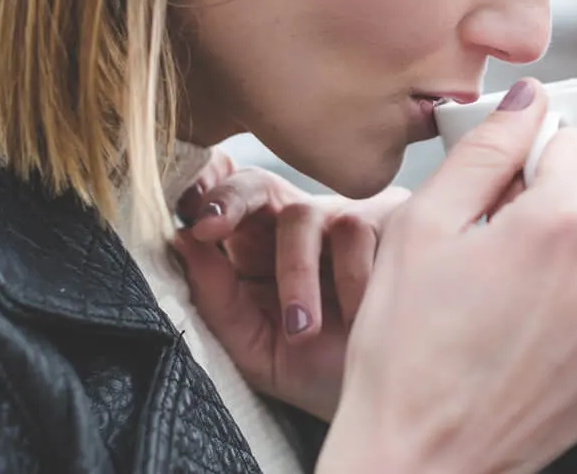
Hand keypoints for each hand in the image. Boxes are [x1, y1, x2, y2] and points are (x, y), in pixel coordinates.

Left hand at [172, 151, 409, 420]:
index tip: (187, 218)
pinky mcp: (394, 220)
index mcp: (263, 246)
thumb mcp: (257, 347)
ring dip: (296, 275)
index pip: (228, 198)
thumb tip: (182, 241)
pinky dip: (350, 278)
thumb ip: (218, 299)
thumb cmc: (323, 370)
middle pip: (258, 183)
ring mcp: (349, 215)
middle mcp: (304, 222)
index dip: (206, 192)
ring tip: (302, 331)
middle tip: (209, 228)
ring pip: (304, 214)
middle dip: (230, 200)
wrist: (392, 395)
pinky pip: (358, 228)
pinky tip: (360, 315)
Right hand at [317, 79, 576, 473]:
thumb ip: (486, 150)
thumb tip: (530, 100)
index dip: (548, 151)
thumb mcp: (423, 225)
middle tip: (525, 226)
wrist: (417, 460)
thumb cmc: (404, 340)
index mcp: (558, 228)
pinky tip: (542, 319)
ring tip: (532, 277)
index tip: (515, 181)